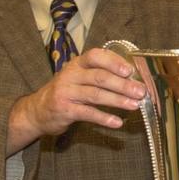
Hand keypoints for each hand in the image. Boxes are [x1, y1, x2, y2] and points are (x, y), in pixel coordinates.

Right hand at [6, 48, 145, 151]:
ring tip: (134, 105)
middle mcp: (71, 75)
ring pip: (96, 95)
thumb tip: (132, 78)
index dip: (114, 62)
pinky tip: (117, 122)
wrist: (37, 110)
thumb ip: (100, 74)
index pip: (96, 56)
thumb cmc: (66, 92)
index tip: (130, 70)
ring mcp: (66, 92)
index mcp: (77, 64)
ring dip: (118, 100)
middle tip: (140, 91)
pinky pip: (88, 114)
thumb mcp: (79, 77)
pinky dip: (104, 118)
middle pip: (100, 77)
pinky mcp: (65, 110)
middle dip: (123, 85)